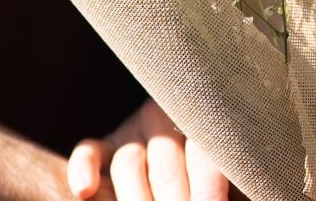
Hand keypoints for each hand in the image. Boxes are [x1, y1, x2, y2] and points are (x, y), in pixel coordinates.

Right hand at [68, 98, 228, 200]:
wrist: (191, 128)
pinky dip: (84, 169)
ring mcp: (135, 131)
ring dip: (137, 200)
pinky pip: (90, 150)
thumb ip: (223, 182)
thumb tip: (231, 196)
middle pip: (166, 168)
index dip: (208, 191)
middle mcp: (168, 122)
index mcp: (207, 124)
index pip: (205, 159)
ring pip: (128, 165)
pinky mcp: (108, 144)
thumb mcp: (231, 169)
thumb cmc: (222, 169)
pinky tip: (84, 191)